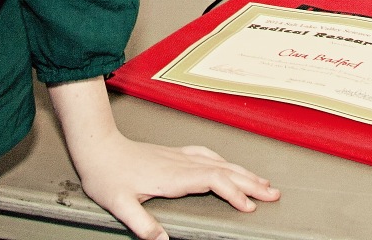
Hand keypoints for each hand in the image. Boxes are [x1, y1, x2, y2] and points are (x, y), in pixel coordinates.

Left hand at [65, 127, 279, 239]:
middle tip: (273, 194)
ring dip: (243, 172)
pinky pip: (209, 156)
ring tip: (263, 183)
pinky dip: (227, 163)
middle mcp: (180, 163)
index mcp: (172, 175)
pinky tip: (231, 167)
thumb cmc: (107, 175)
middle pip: (224, 170)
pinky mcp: (175, 155)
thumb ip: (142, 225)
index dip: (233, 192)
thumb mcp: (120, 205)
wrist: (98, 147)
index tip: (248, 206)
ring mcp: (179, 157)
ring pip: (220, 162)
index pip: (212, 180)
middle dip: (251, 182)